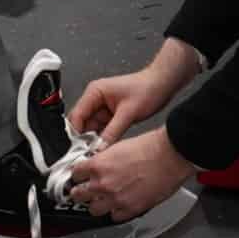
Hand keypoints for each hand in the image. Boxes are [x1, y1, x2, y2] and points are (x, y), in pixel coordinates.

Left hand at [64, 129, 193, 220]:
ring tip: (100, 201)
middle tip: (82, 191)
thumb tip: (100, 164)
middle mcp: (103, 184)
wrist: (169, 156)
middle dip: (79, 192)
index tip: (79, 176)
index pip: (75, 174)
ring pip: (93, 210)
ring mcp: (115, 199)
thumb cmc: (151, 148)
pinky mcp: (130, 209)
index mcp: (98, 165)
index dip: (78, 175)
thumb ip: (105, 159)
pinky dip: (116, 212)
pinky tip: (119, 206)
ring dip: (96, 205)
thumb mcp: (119, 146)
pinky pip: (114, 217)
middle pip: (78, 194)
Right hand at [70, 39, 203, 142]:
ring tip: (98, 151)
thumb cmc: (147, 89)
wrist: (162, 84)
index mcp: (95, 92)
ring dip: (94, 139)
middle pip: (82, 123)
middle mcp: (96, 99)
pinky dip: (103, 138)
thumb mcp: (128, 113)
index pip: (77, 115)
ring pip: (91, 128)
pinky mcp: (110, 115)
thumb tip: (99, 148)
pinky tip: (105, 147)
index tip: (78, 148)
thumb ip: (112, 132)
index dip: (76, 133)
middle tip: (88, 153)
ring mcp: (103, 107)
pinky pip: (101, 129)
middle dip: (84, 138)